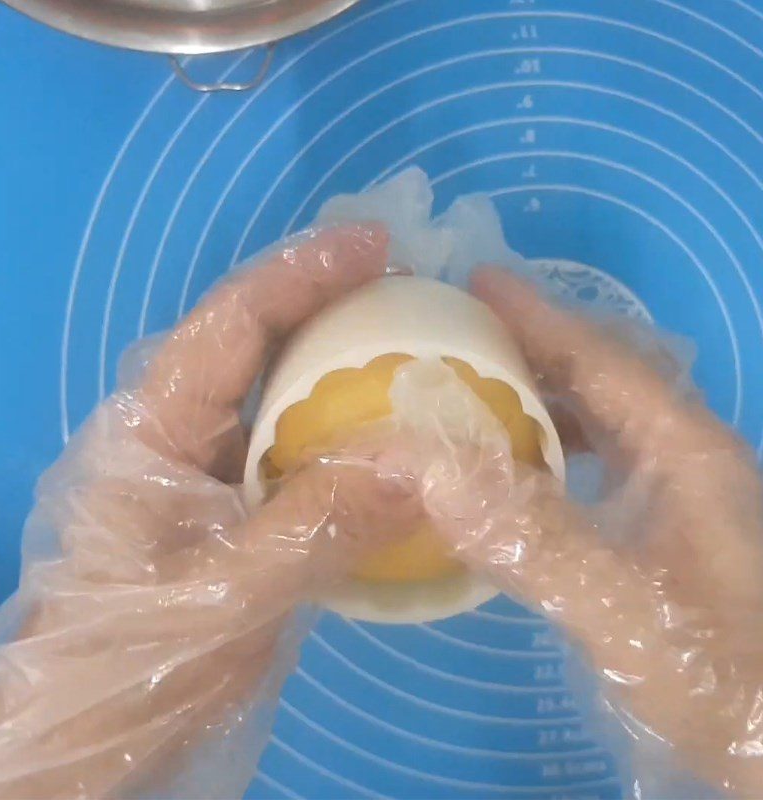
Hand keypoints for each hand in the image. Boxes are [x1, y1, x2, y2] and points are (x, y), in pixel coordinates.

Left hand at [0, 224, 417, 799]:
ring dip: (338, 364)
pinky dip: (338, 428)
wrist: (89, 731)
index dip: (302, 273)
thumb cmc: (136, 660)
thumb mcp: (232, 595)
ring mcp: (200, 466)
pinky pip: (288, 444)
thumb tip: (425, 463)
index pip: (230, 322)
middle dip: (328, 305)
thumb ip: (321, 526)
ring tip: (413, 350)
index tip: (375, 248)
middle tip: (413, 293)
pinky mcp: (225, 502)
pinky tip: (386, 437)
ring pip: (274, 392)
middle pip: (254, 343)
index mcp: (155, 428)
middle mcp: (175, 430)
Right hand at [420, 267, 762, 797]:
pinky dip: (558, 451)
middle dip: (536, 348)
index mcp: (685, 450)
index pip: (602, 360)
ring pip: (607, 422)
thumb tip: (421, 466)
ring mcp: (684, 495)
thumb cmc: (721, 670)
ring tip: (481, 394)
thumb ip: (527, 538)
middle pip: (606, 379)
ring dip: (546, 399)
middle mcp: (688, 458)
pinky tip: (524, 474)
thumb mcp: (624, 607)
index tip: (476, 283)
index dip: (538, 317)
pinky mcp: (674, 531)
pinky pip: (605, 463)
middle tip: (463, 336)